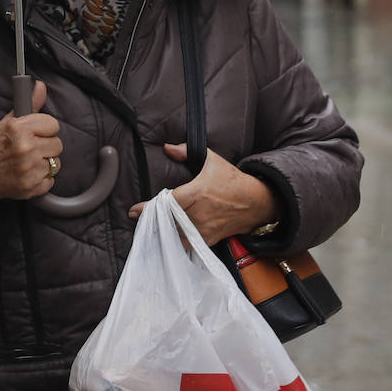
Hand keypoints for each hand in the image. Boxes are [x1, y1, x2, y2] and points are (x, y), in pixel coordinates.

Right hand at [0, 80, 61, 212]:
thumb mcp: (9, 121)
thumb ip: (30, 104)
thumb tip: (41, 86)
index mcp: (19, 129)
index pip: (53, 125)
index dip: (45, 129)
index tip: (36, 133)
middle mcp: (25, 149)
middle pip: (57, 145)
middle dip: (46, 146)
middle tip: (31, 149)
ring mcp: (29, 169)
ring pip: (55, 163)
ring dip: (45, 163)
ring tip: (29, 161)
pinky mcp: (31, 187)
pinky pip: (51, 180)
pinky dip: (42, 179)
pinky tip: (28, 174)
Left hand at [128, 143, 276, 245]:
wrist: (257, 201)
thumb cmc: (233, 180)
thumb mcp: (211, 159)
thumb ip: (187, 151)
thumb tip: (167, 147)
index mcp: (197, 193)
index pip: (167, 203)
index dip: (148, 207)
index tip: (134, 211)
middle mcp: (199, 213)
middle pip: (168, 220)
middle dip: (153, 219)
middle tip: (141, 216)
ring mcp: (204, 228)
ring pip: (176, 233)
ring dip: (163, 230)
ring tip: (153, 226)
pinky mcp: (210, 239)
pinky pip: (187, 243)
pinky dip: (177, 240)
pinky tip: (169, 236)